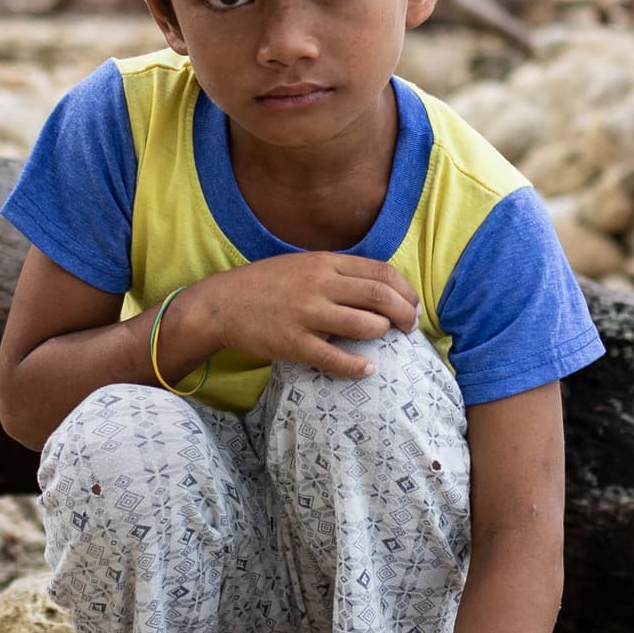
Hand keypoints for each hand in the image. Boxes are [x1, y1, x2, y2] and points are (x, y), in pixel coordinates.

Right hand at [178, 256, 419, 380]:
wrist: (220, 304)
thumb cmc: (264, 284)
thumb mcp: (302, 265)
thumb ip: (337, 272)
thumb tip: (378, 285)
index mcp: (324, 263)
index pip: (381, 272)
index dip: (406, 290)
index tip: (413, 304)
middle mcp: (319, 284)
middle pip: (380, 296)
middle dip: (405, 313)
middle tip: (410, 326)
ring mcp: (306, 314)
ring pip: (364, 325)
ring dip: (383, 334)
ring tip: (387, 340)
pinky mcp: (292, 343)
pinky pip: (334, 358)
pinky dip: (357, 366)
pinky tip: (367, 369)